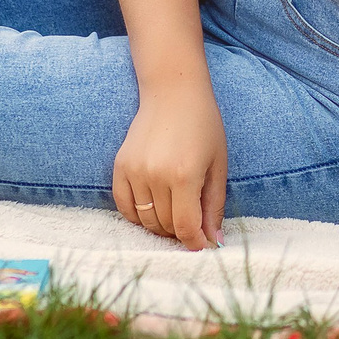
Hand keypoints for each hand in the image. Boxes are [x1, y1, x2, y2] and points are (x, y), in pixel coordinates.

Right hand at [113, 84, 227, 248]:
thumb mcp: (217, 165)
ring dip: (160, 225)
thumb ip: (214, 206)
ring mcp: (135, 171)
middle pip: (165, 225)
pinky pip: (124, 206)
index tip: (202, 245)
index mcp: (185, 175)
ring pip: (144, 219)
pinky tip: (152, 209)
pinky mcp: (120, 166)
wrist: (173, 93)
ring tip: (175, 213)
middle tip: (192, 223)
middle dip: (181, 232)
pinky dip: (137, 215)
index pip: (186, 226)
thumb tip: (214, 241)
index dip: (195, 242)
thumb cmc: (203, 126)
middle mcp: (156, 175)